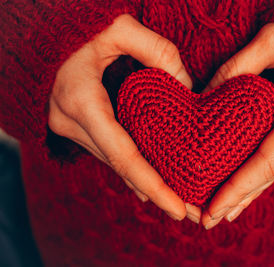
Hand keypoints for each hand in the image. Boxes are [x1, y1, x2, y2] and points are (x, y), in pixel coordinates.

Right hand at [48, 14, 199, 221]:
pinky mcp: (77, 128)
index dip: (152, 185)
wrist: (44, 34)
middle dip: (157, 192)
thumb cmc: (82, 27)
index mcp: (82, 102)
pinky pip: (109, 153)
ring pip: (115, 163)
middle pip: (121, 168)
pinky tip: (154, 181)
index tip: (178, 209)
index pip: (123, 156)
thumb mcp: (121, 28)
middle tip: (192, 212)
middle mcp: (72, 123)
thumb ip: (158, 52)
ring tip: (181, 200)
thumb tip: (187, 88)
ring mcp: (70, 128)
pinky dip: (134, 168)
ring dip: (146, 182)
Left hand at [201, 23, 273, 228]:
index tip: (216, 205)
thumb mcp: (272, 38)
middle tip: (209, 219)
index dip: (243, 183)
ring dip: (252, 190)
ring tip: (221, 213)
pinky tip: (246, 193)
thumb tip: (203, 99)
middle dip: (242, 195)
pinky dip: (265, 175)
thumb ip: (236, 68)